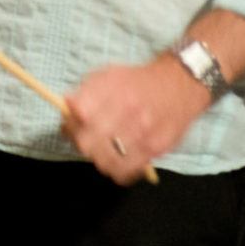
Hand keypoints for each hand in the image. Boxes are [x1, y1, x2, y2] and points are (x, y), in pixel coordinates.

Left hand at [61, 54, 211, 184]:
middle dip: (80, 141)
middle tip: (85, 138)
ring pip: (103, 160)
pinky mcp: (156, 148)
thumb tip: (65, 107)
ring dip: (96, 157)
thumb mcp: (108, 75)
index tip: (72, 122)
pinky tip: (115, 162)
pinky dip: (115, 170)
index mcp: (112, 89)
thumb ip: (84, 91)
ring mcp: (143, 131)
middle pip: (87, 141)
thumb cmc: (137, 81)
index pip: (79, 114)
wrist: (179, 84)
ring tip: (101, 150)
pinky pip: (126, 171)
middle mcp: (128, 109)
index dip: (70, 122)